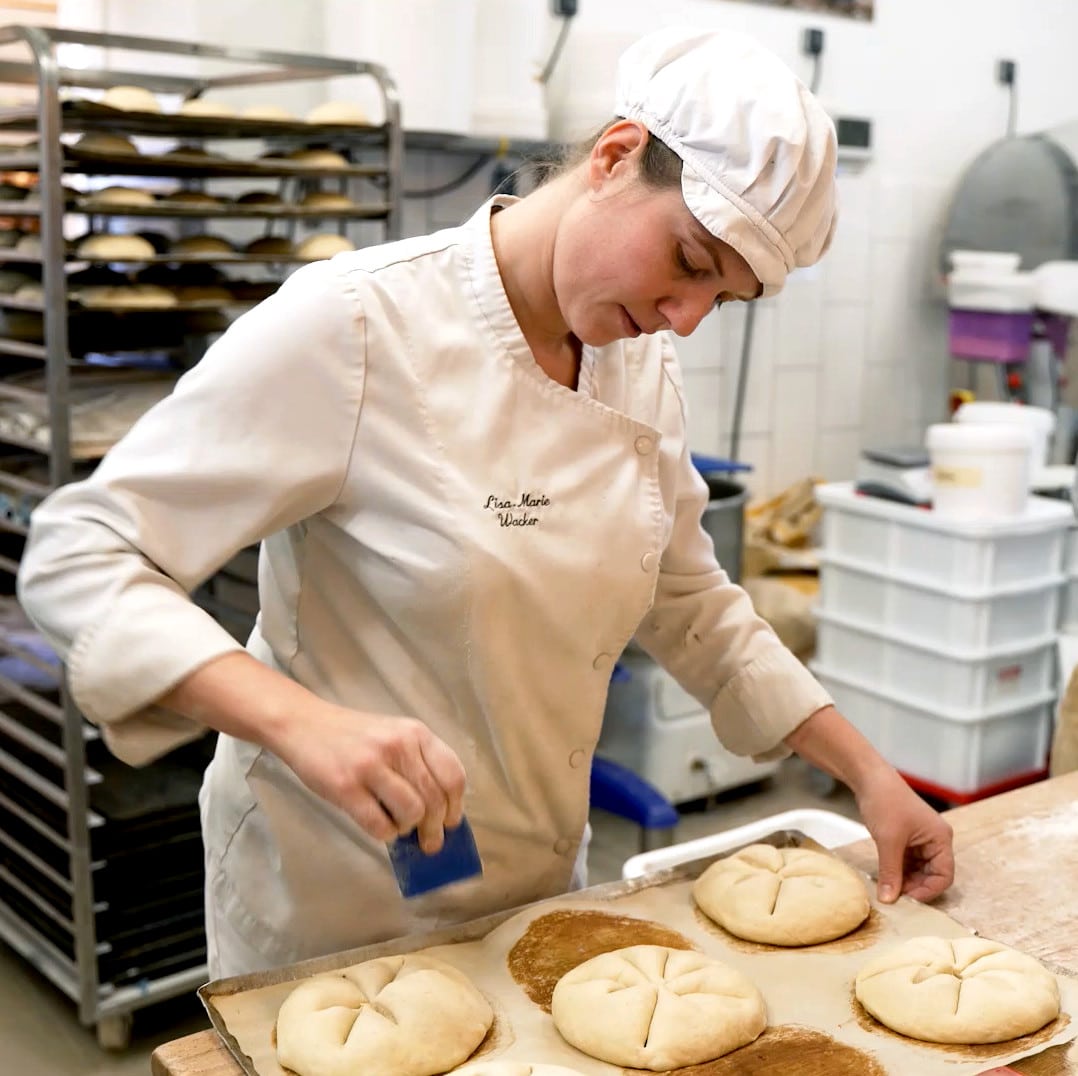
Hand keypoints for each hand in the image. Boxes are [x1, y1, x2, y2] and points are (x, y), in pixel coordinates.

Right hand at [274, 704, 466, 854]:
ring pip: (411, 812)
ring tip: (398, 826)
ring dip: (408, 828)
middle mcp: (398, 745)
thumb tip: (442, 811)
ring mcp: (371, 765)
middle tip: (429, 841)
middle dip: (435, 828)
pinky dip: (385, 833)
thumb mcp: (394, 735)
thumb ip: (418, 763)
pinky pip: (379, 824)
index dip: (456, 806)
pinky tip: (380, 827)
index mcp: (415, 732)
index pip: (452, 775)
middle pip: (435, 799)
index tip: (451, 822)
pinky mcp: (345, 787)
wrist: (305, 725)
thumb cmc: (354, 736)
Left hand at [855, 769, 954, 902]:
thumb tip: (889, 900)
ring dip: (905, 880)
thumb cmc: (885, 802)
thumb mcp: (888, 841)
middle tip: (894, 896)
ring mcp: (921, 839)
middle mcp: (935, 840)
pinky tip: (885, 876)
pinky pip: (907, 861)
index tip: (908, 900)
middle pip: (932, 874)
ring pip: (918, 870)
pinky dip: (898, 870)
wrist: (869, 778)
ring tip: (888, 888)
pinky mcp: (906, 838)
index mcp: (940, 839)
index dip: (928, 891)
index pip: (944, 875)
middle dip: (915, 886)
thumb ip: (891, 872)